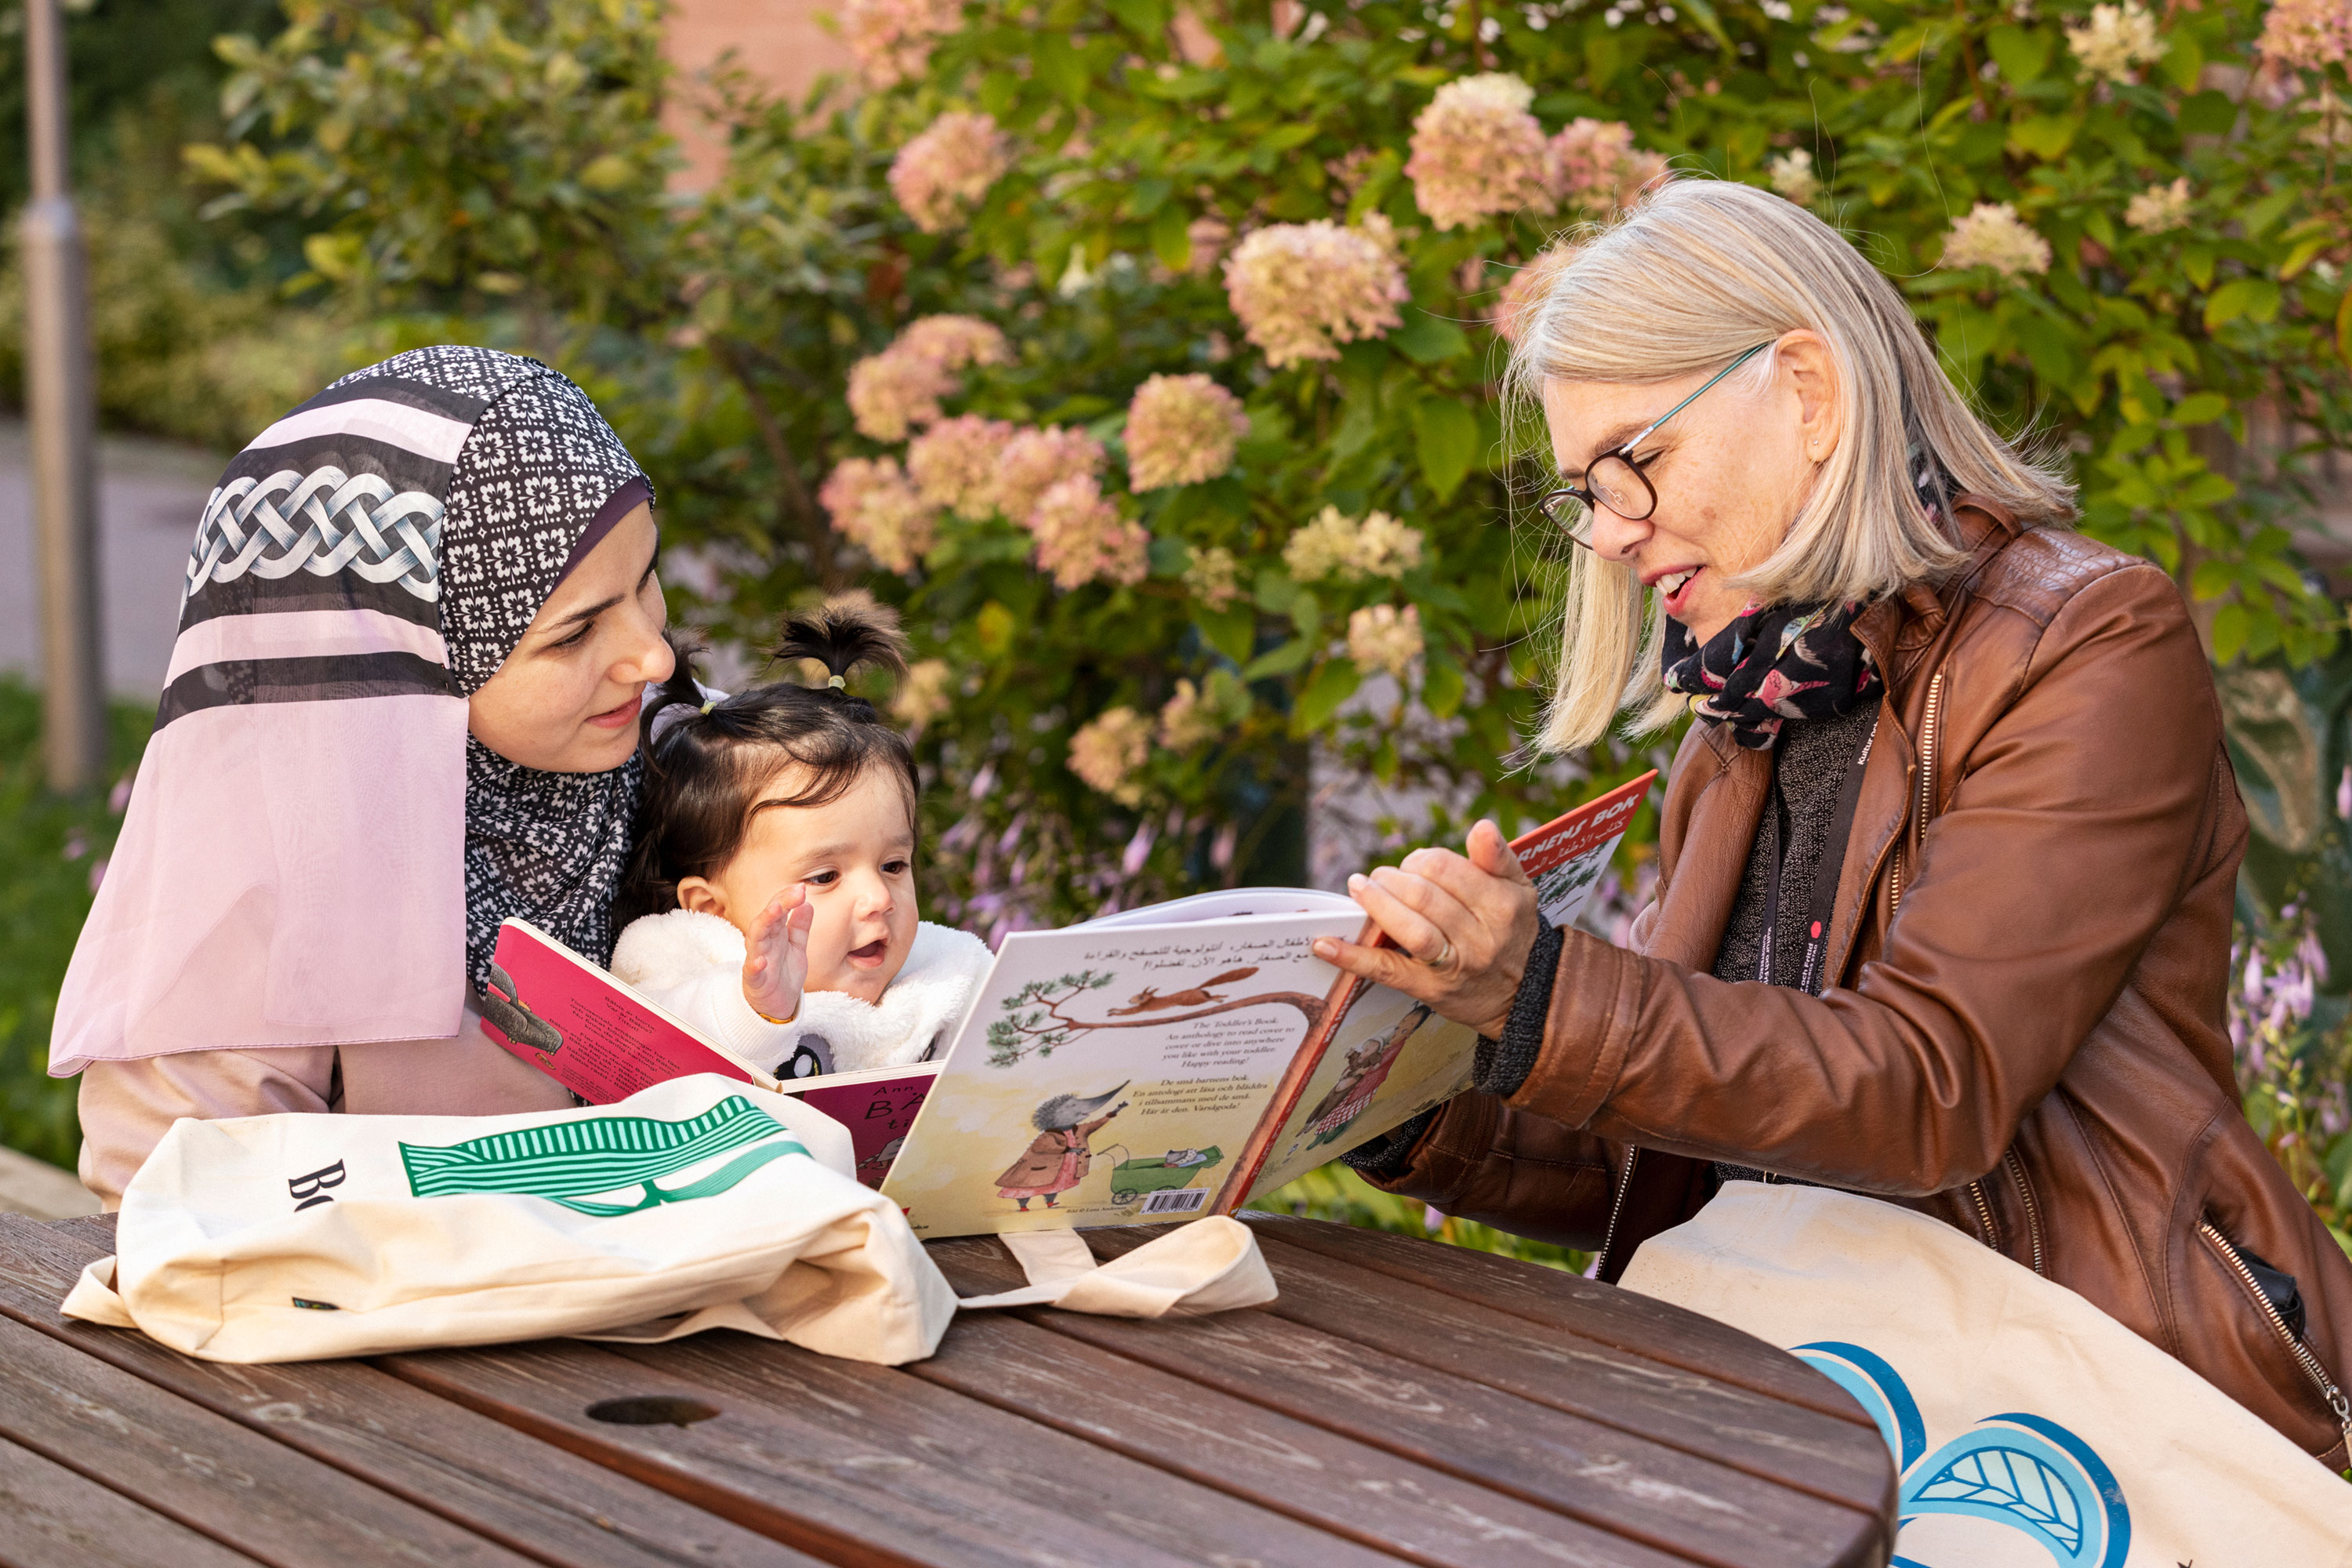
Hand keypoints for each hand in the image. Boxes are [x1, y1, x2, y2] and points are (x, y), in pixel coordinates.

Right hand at [743, 883, 813, 1024]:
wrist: (776, 1005)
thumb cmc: (783, 972)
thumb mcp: (796, 947)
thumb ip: (800, 926)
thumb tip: (807, 903)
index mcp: (774, 933)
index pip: (778, 909)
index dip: (788, 897)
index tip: (802, 887)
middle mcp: (764, 943)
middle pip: (767, 919)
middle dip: (779, 903)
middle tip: (796, 892)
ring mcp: (757, 960)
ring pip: (756, 938)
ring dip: (764, 923)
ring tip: (776, 910)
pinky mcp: (755, 981)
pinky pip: (752, 972)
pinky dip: (755, 966)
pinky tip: (760, 961)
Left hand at [1312, 820, 1539, 1039]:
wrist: (1524, 995)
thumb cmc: (1513, 932)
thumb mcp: (1519, 890)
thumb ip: (1498, 857)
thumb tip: (1481, 827)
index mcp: (1501, 904)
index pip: (1446, 868)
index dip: (1419, 860)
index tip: (1412, 865)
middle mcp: (1480, 936)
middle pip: (1424, 895)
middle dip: (1394, 879)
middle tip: (1383, 877)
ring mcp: (1454, 965)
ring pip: (1409, 929)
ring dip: (1376, 904)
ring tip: (1359, 888)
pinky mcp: (1430, 990)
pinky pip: (1388, 971)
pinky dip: (1353, 957)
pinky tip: (1324, 944)